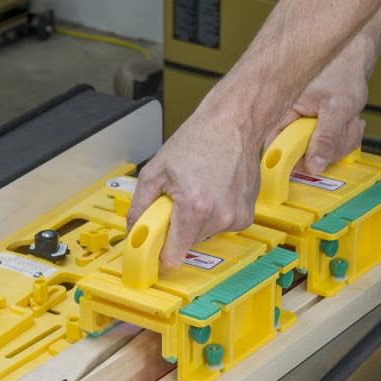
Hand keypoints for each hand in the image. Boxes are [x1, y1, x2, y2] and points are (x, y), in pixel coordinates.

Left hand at [128, 101, 262, 266]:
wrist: (234, 124)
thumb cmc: (199, 139)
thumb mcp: (156, 170)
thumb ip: (139, 205)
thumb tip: (133, 229)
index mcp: (194, 208)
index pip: (173, 257)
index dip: (160, 253)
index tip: (155, 246)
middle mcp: (219, 217)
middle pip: (188, 244)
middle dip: (178, 229)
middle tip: (178, 202)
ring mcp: (235, 218)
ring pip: (205, 235)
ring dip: (197, 220)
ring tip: (198, 190)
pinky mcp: (246, 216)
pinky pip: (222, 227)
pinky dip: (215, 214)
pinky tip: (215, 192)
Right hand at [267, 35, 371, 174]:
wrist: (353, 59)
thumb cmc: (341, 72)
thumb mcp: (337, 108)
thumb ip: (326, 139)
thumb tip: (314, 166)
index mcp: (283, 112)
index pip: (274, 148)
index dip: (288, 162)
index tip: (304, 168)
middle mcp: (289, 122)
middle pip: (302, 157)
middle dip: (328, 148)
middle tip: (341, 130)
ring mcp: (304, 128)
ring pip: (320, 156)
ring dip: (341, 142)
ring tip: (347, 120)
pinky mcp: (316, 132)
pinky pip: (329, 149)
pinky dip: (344, 139)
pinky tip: (347, 122)